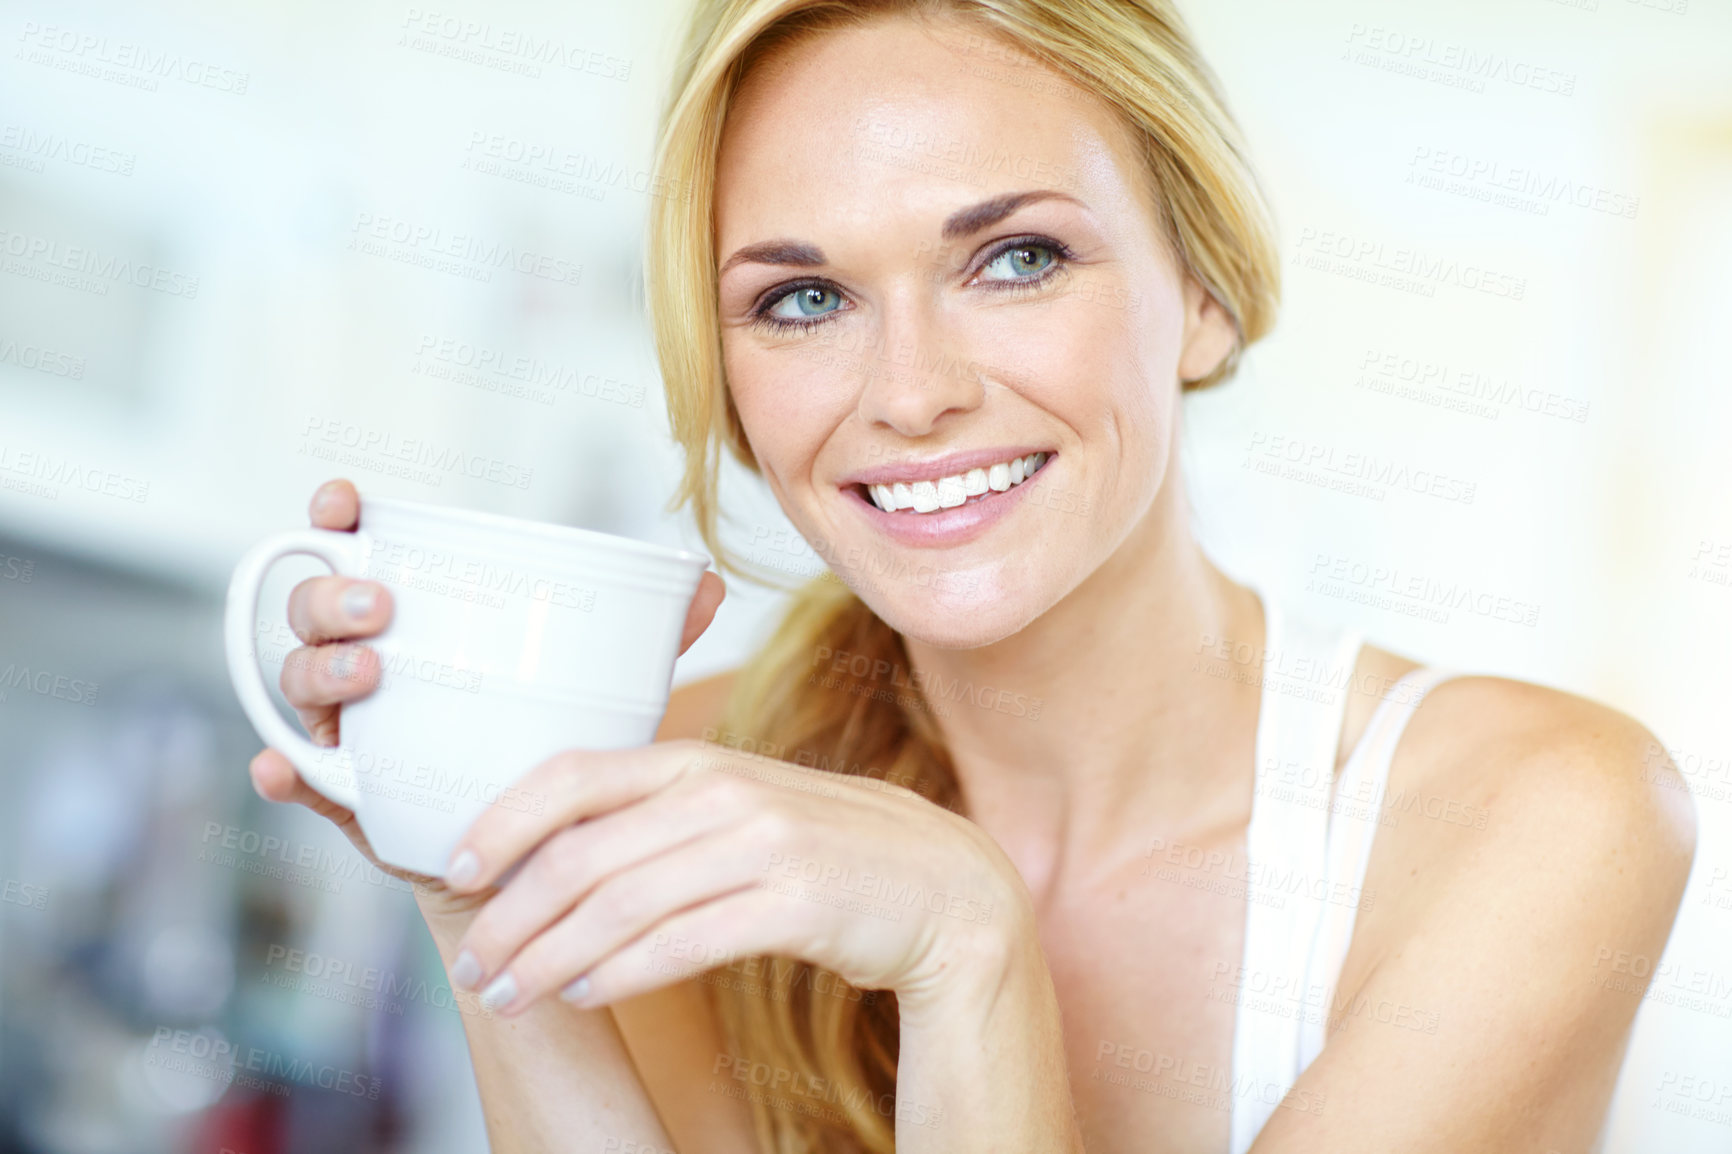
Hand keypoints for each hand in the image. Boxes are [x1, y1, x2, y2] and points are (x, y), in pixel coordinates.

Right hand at [247, 478, 727, 928]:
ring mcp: (352, 734)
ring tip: (368, 674)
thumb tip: (709, 586)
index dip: (336, 520)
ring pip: (300, 688)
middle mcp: (368, 669)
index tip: (343, 503)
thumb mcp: (598, 687)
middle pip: (313, 615)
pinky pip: (299, 783)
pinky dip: (284, 776)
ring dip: (319, 672)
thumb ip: (646, 637)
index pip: (359, 553)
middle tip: (384, 610)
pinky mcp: (350, 800)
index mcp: (416, 622)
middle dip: (332, 600)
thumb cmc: (556, 748)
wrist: (538, 861)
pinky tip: (283, 773)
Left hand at [436, 740, 1030, 1015]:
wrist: (945, 887)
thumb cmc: (825, 853)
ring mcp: (765, 845)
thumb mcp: (738, 813)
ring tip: (513, 992)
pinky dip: (624, 972)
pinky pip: (687, 942)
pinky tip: (587, 994)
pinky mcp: (800, 903)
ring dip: (553, 955)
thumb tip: (553, 852)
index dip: (504, 819)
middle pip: (586, 852)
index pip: (575, 773)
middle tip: (476, 960)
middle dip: (515, 913)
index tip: (456, 867)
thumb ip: (658, 819)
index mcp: (701, 761)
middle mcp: (726, 792)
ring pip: (624, 903)